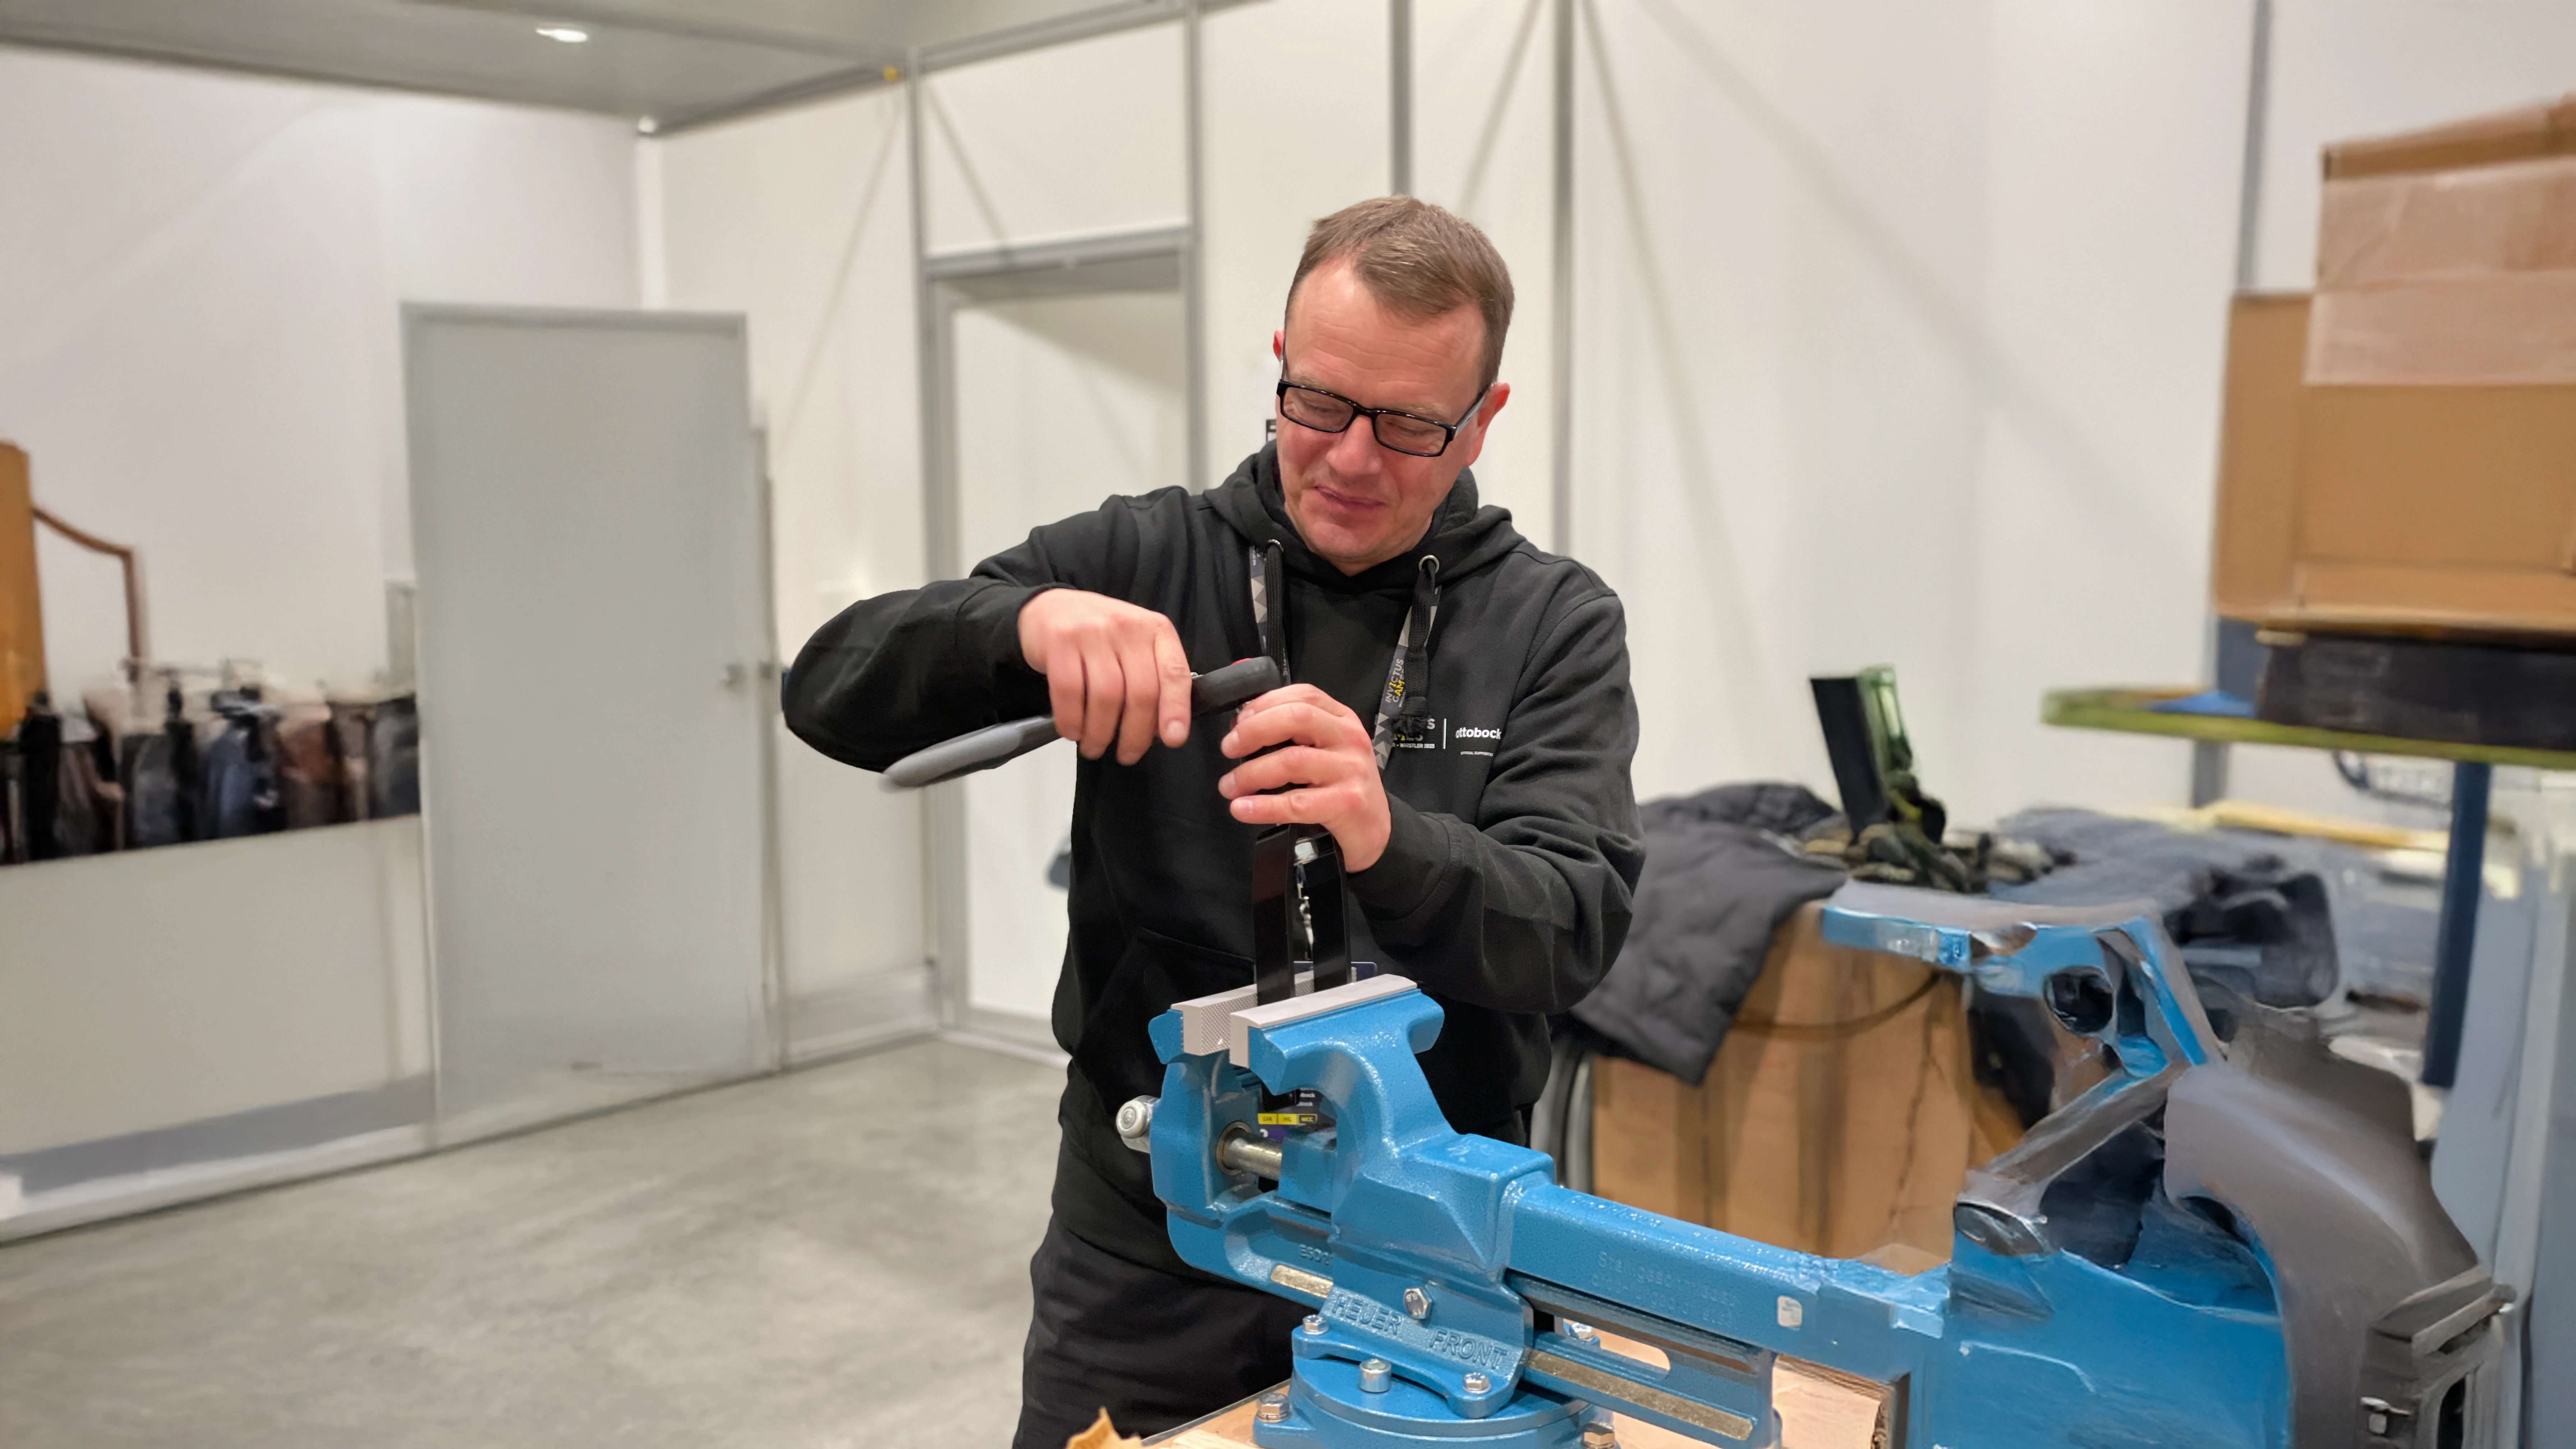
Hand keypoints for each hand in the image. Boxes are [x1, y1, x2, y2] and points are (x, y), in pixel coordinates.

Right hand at [1016, 589, 1192, 764]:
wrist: (1051, 607)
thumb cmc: (1100, 636)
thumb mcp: (1136, 647)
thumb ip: (1152, 680)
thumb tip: (1161, 729)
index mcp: (1155, 630)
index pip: (1174, 672)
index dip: (1176, 709)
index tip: (1173, 739)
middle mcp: (1127, 627)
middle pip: (1140, 692)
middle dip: (1134, 734)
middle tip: (1127, 755)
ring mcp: (1092, 631)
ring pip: (1106, 697)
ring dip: (1100, 733)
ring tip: (1095, 747)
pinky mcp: (1060, 641)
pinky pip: (1069, 692)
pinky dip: (1072, 721)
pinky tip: (1073, 731)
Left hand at [1215, 684, 1391, 869]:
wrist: (1375, 830)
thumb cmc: (1341, 787)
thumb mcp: (1324, 750)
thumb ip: (1292, 734)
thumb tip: (1241, 726)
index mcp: (1342, 719)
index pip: (1303, 696)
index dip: (1264, 704)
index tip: (1238, 722)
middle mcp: (1350, 739)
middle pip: (1297, 719)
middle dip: (1253, 731)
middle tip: (1228, 749)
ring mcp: (1351, 770)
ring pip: (1291, 761)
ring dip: (1250, 774)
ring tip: (1229, 787)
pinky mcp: (1347, 803)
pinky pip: (1296, 802)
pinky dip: (1262, 806)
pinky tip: (1242, 809)